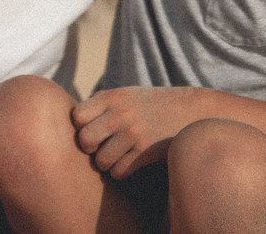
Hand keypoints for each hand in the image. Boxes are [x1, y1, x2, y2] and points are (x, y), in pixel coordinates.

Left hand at [72, 86, 207, 179]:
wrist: (191, 110)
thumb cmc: (153, 105)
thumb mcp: (126, 95)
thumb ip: (102, 104)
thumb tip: (74, 121)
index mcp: (112, 96)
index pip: (77, 116)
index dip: (80, 127)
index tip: (92, 130)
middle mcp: (119, 113)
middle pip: (84, 140)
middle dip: (90, 148)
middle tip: (101, 147)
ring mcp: (133, 132)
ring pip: (101, 161)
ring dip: (107, 163)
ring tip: (117, 156)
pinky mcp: (146, 151)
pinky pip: (119, 171)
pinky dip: (121, 171)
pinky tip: (130, 163)